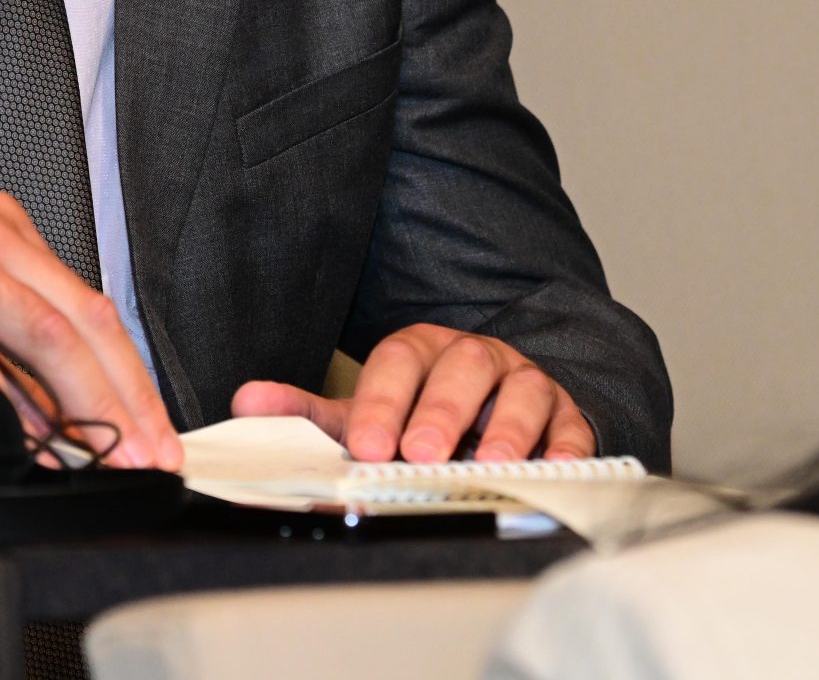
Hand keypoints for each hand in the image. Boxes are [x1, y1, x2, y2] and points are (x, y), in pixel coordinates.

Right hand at [0, 189, 180, 470]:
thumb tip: (60, 417)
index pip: (88, 301)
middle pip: (82, 315)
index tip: (153, 427)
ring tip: (113, 457)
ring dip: (88, 406)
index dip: (130, 372)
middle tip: (155, 453)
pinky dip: (13, 409)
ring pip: (44, 334)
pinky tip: (37, 445)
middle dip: (128, 394)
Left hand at [231, 323, 593, 463]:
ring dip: (505, 428)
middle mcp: (475, 356)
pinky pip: (572, 426)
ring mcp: (524, 382)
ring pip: (522, 389)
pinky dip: (565, 447)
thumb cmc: (423, 416)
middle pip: (462, 368)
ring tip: (487, 465)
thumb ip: (310, 410)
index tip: (365, 446)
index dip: (381, 402)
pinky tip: (554, 469)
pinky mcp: (567, 416)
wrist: (497, 412)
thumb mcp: (367, 411)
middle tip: (420, 455)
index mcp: (421, 350)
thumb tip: (246, 402)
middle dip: (440, 412)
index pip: (397, 362)